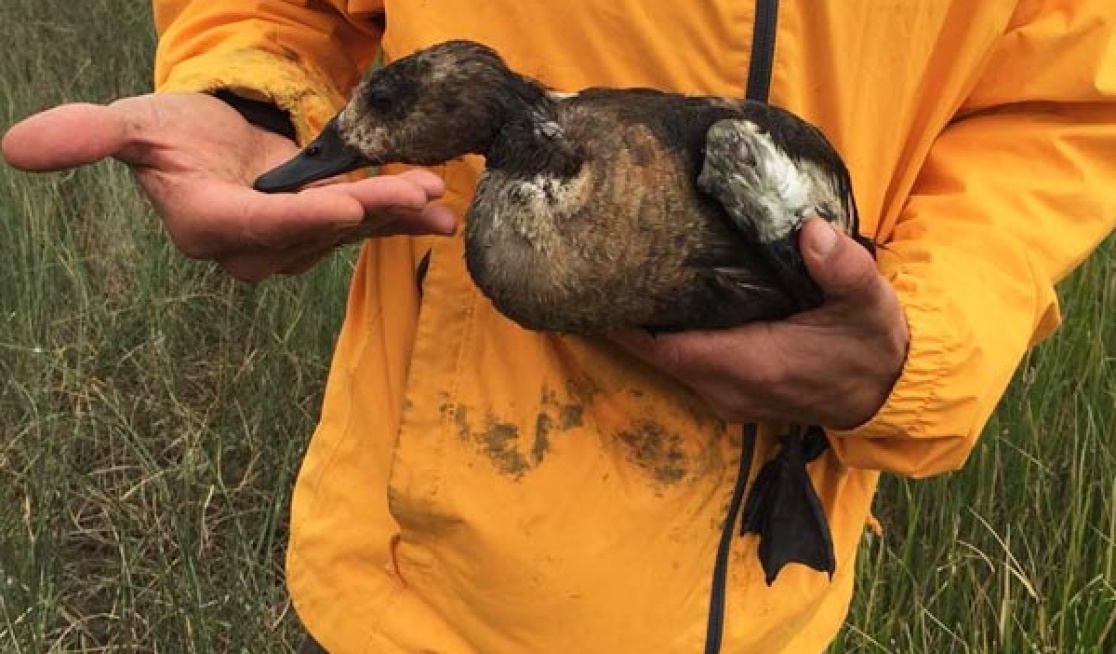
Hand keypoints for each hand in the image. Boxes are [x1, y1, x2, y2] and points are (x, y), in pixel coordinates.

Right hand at [1, 92, 455, 280]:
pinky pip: (365, 225)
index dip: (301, 218)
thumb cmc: (169, 132)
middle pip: (314, 233)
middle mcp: (251, 247)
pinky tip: (442, 215)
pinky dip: (404, 218)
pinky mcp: (322, 230)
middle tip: (415, 191)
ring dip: (394, 213)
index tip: (346, 203)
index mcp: (205, 224)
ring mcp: (292, 242)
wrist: (208, 143)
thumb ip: (86, 135)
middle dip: (366, 213)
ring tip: (437, 195)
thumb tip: (13, 147)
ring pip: (348, 231)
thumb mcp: (129, 124)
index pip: (255, 226)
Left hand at [610, 218, 908, 429]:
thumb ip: (843, 268)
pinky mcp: (731, 394)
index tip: (599, 291)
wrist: (886, 392)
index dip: (629, 326)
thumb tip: (810, 231)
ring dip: (642, 331)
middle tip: (600, 269)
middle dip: (625, 320)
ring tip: (619, 281)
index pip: (670, 349)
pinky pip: (683, 366)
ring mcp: (727, 397)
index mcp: (754, 365)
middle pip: (656, 355)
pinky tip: (656, 306)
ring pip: (666, 363)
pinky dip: (665, 340)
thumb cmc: (872, 344)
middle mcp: (729, 389)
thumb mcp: (869, 302)